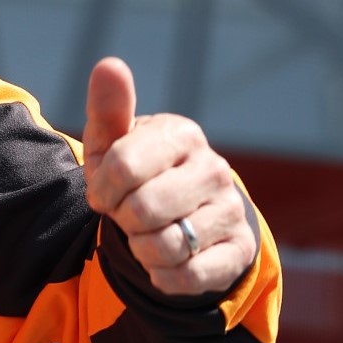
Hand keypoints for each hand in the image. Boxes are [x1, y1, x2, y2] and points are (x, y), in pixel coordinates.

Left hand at [83, 57, 256, 296]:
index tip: (104, 192)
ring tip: (145, 235)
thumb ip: (109, 107)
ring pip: (165, 246)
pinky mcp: (240, 251)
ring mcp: (231, 210)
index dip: (102, 188)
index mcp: (181, 134)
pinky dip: (163, 276)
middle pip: (142, 210)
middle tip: (126, 214)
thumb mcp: (114, 140)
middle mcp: (213, 169)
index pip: (123, 165)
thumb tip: (109, 64)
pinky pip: (190, 277)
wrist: (180, 213)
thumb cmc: (136, 170)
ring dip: (140, 249)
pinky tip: (162, 261)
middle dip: (121, 219)